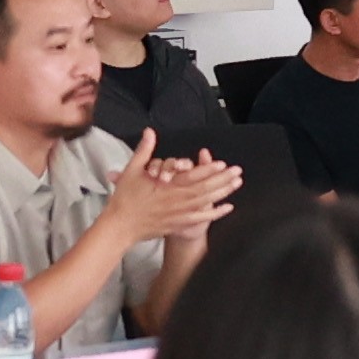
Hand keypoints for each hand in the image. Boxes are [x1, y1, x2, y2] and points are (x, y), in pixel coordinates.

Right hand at [113, 141, 239, 244]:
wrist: (120, 227)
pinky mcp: (179, 224)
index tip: (223, 164)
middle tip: (238, 172)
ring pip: (206, 202)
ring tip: (237, 184)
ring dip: (223, 193)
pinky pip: (201, 218)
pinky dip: (216, 213)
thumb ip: (144, 151)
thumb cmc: (125, 199)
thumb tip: (150, 131)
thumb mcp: (132, 171)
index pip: (193, 176)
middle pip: (205, 189)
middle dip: (223, 180)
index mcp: (167, 187)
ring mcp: (180, 214)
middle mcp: (177, 201)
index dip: (209, 170)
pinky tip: (228, 207)